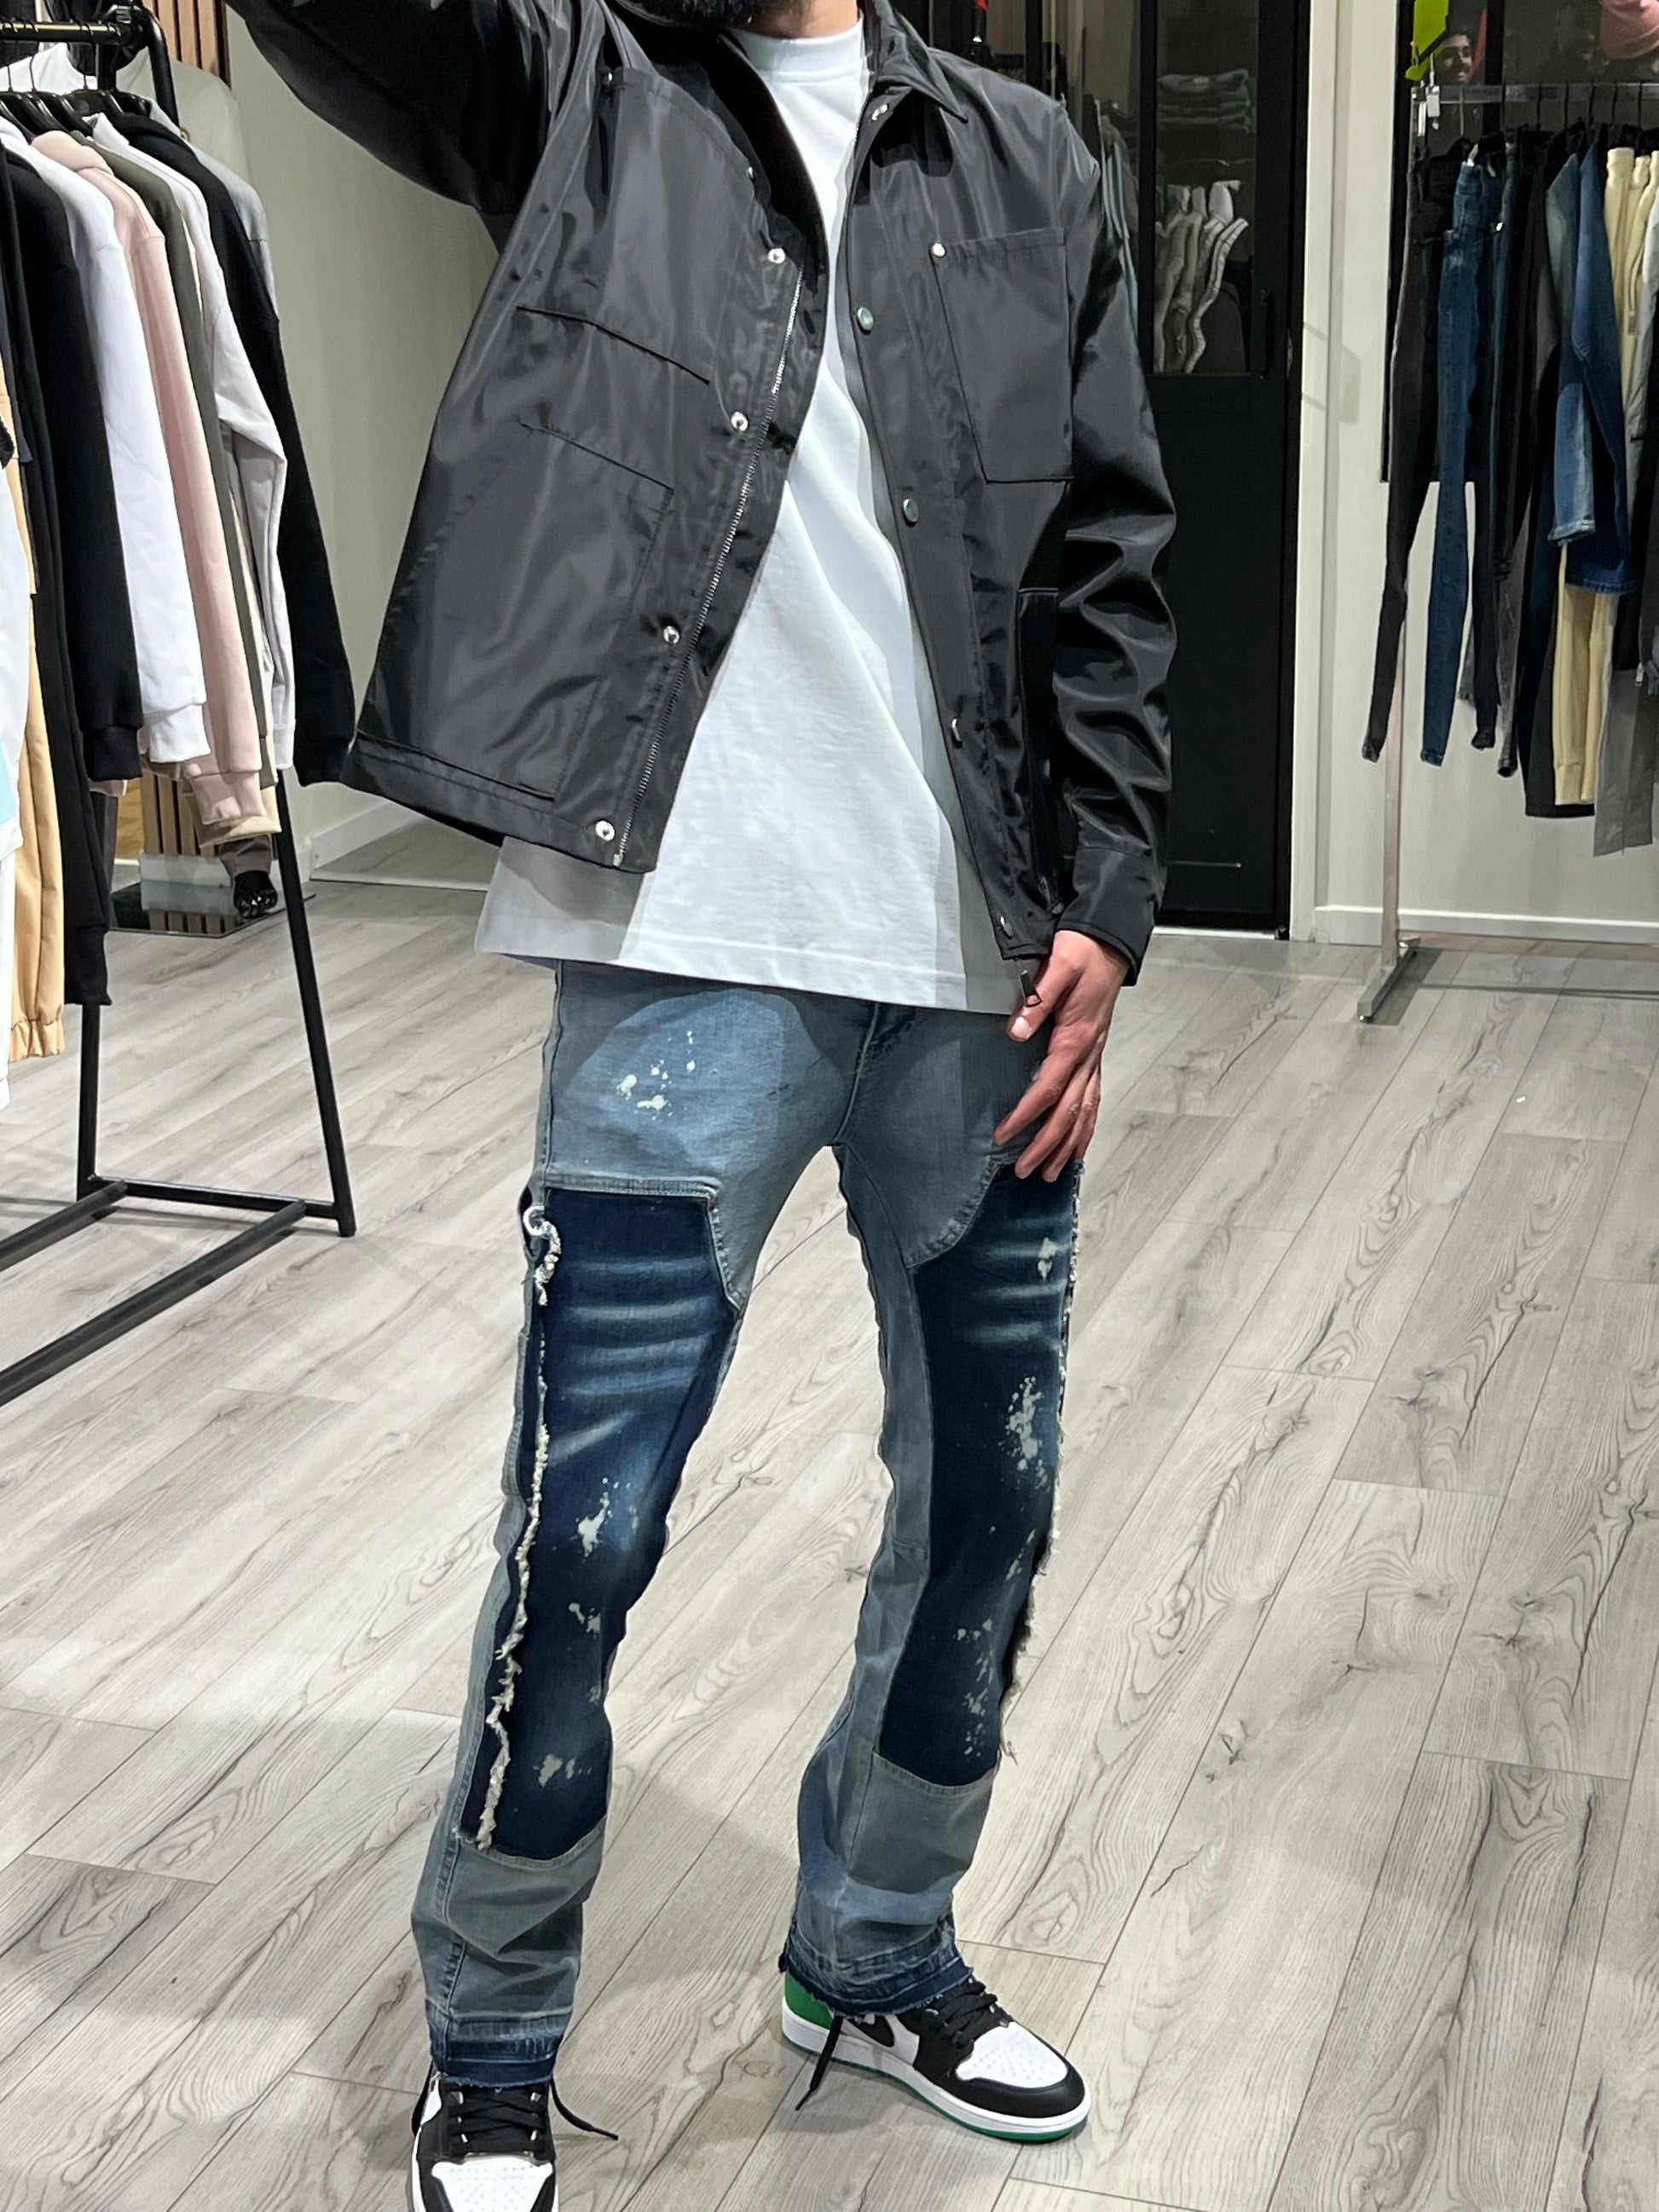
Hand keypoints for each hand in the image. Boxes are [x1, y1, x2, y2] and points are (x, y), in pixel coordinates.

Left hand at [994, 931, 1127, 1181]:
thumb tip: (1015, 1032)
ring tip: (1051, 1173)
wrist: (1109, 943)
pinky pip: (1094, 1100)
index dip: (1025, 1114)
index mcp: (1075, 1038)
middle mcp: (1088, 1055)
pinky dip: (1086, 1128)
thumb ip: (1036, 1000)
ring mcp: (1095, 1058)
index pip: (1048, 1087)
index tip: (1004, 1134)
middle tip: (1025, 1171)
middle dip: (1047, 1145)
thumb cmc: (1082, 953)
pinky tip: (1078, 1145)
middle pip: (1068, 1112)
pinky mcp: (1095, 1056)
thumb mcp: (1058, 967)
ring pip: (1085, 1112)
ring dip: (1068, 1145)